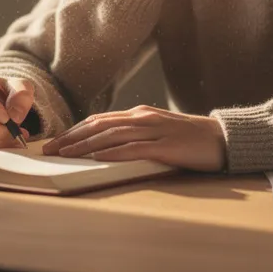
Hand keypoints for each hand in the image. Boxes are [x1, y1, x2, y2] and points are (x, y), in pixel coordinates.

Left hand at [41, 105, 226, 171]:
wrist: (223, 139)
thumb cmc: (190, 139)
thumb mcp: (159, 131)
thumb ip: (136, 135)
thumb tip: (109, 146)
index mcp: (140, 114)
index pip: (98, 120)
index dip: (74, 130)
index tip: (55, 141)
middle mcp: (143, 118)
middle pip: (98, 125)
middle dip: (71, 137)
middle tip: (49, 149)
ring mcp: (154, 131)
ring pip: (111, 135)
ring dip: (84, 145)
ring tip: (65, 154)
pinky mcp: (165, 146)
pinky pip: (134, 148)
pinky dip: (113, 152)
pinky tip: (97, 158)